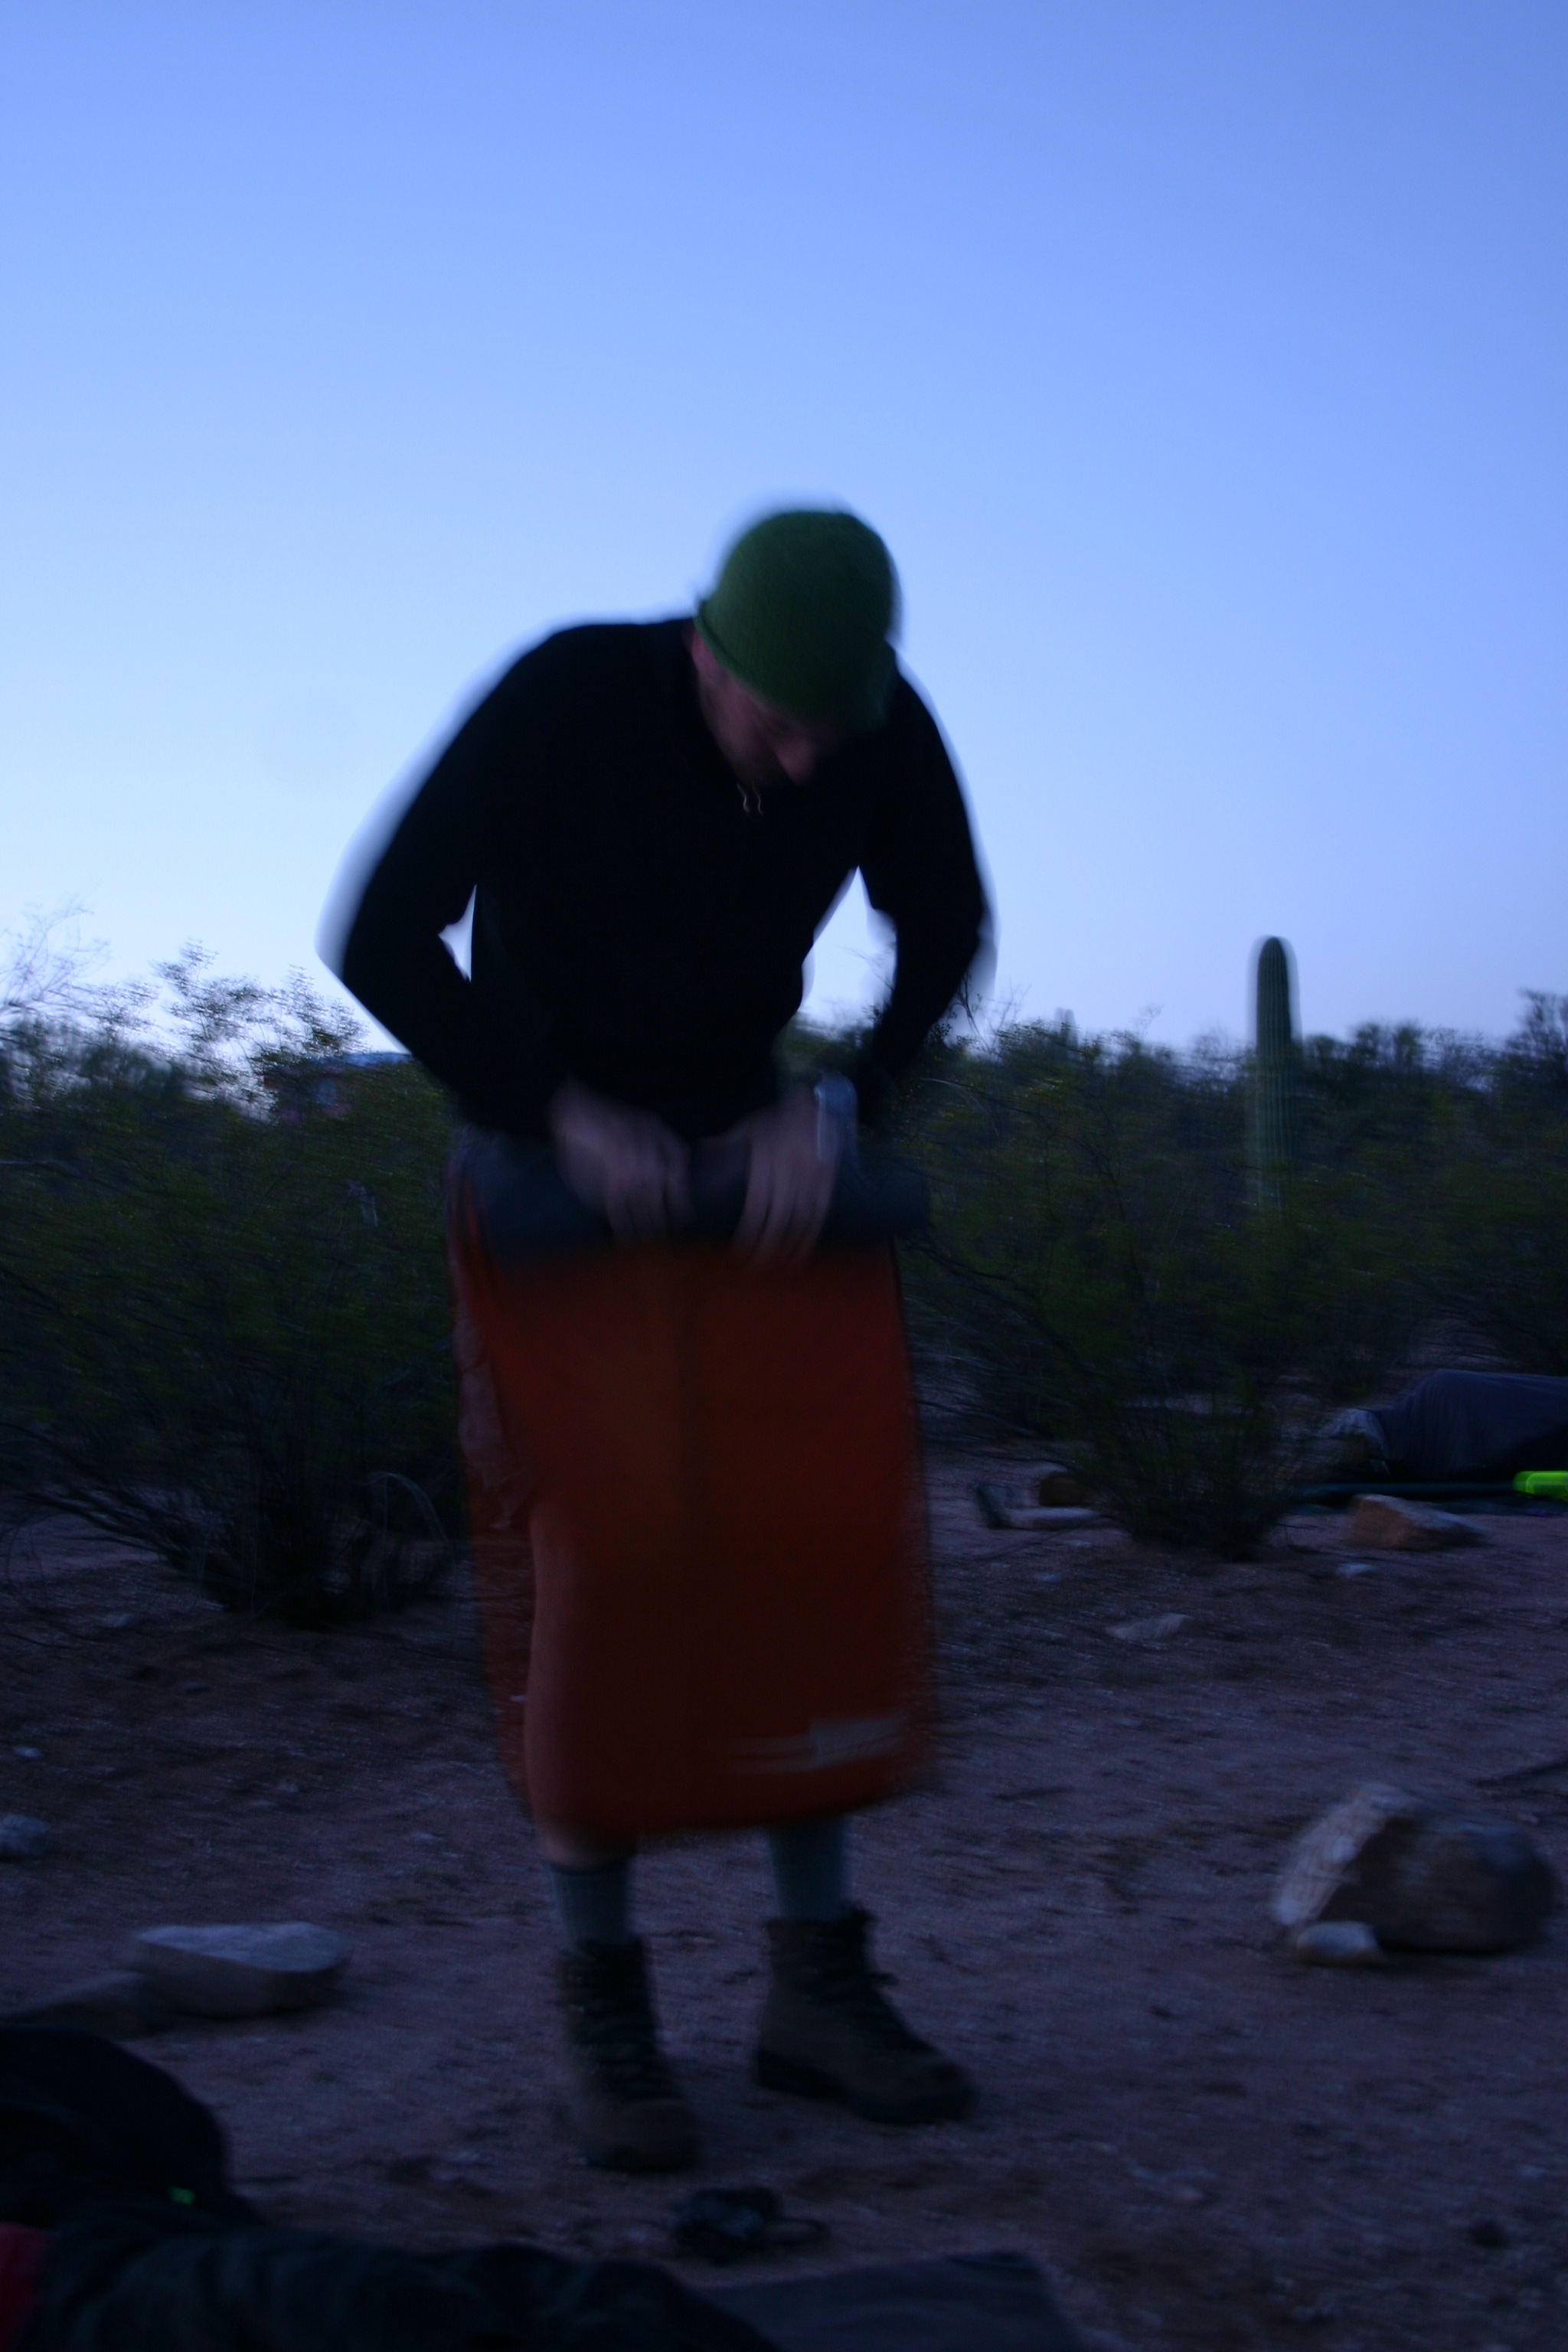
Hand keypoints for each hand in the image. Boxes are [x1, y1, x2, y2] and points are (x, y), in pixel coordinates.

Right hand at [547, 1080, 689, 1239]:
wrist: (579, 1112)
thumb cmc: (613, 1117)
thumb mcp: (651, 1124)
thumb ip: (667, 1147)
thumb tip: (680, 1173)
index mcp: (663, 1149)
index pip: (679, 1184)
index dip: (682, 1205)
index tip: (684, 1221)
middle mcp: (652, 1165)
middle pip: (664, 1201)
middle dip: (667, 1224)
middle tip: (671, 1242)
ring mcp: (632, 1176)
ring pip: (645, 1210)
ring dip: (648, 1230)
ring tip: (651, 1246)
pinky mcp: (610, 1184)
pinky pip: (621, 1213)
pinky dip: (624, 1229)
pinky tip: (626, 1241)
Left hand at [724, 1087, 839, 1266]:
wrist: (816, 1105)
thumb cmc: (776, 1119)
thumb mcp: (748, 1127)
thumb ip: (726, 1143)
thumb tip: (703, 1148)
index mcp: (766, 1160)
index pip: (757, 1205)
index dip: (750, 1231)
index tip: (741, 1251)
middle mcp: (790, 1170)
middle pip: (779, 1217)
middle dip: (769, 1245)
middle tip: (758, 1266)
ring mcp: (812, 1176)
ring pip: (802, 1218)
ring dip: (792, 1245)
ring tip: (782, 1266)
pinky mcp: (827, 1179)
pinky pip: (820, 1210)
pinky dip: (812, 1233)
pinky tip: (804, 1250)